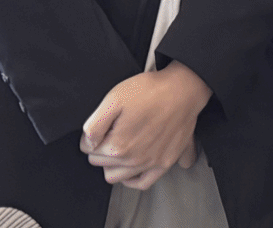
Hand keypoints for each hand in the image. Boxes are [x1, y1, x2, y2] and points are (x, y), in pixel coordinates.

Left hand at [80, 62, 210, 188]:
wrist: (184, 88)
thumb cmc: (150, 91)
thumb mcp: (114, 98)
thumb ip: (93, 125)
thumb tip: (88, 144)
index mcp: (117, 146)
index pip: (88, 149)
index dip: (93, 134)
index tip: (105, 123)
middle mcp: (133, 160)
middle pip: (100, 163)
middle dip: (101, 148)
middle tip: (114, 130)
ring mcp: (150, 163)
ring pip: (116, 176)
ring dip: (113, 163)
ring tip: (121, 145)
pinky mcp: (165, 162)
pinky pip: (142, 183)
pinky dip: (132, 179)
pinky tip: (131, 166)